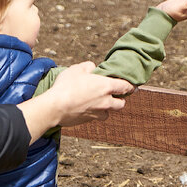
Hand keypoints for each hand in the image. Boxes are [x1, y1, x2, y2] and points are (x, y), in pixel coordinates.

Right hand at [17, 62, 133, 138]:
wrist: (56, 107)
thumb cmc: (67, 86)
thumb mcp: (77, 69)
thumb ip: (88, 66)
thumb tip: (93, 68)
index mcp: (106, 86)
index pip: (125, 86)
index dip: (130, 86)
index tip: (131, 86)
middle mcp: (106, 101)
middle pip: (121, 104)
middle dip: (120, 100)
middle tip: (114, 95)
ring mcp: (98, 113)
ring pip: (108, 113)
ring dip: (106, 109)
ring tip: (98, 103)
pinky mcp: (89, 121)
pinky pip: (96, 117)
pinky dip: (94, 114)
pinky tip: (86, 108)